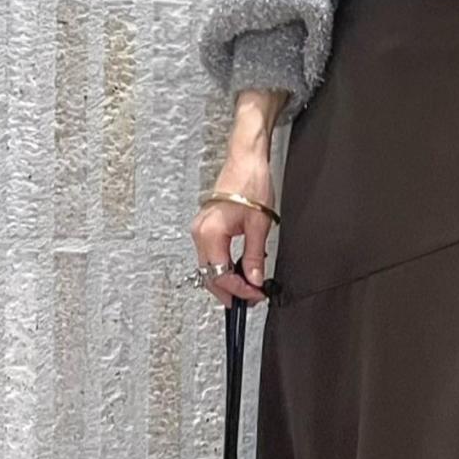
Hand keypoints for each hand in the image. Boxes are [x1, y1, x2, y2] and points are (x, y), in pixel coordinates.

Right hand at [191, 90, 280, 307]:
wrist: (245, 160)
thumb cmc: (251, 183)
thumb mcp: (259, 224)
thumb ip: (255, 256)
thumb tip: (254, 280)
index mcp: (210, 233)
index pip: (220, 275)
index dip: (239, 290)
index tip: (256, 295)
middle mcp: (200, 233)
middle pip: (210, 275)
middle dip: (230, 291)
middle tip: (251, 298)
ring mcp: (200, 230)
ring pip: (209, 268)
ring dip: (227, 280)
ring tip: (248, 287)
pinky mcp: (205, 227)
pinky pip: (211, 256)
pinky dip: (223, 267)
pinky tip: (239, 270)